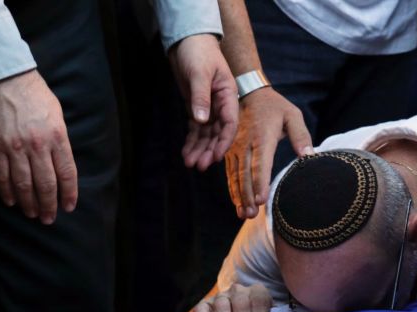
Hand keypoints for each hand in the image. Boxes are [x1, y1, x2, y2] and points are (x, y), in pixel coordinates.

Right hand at [0, 70, 77, 224]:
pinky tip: (11, 202)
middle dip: (49, 205)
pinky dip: (7, 191)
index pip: (67, 174)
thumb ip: (60, 141)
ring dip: (29, 203)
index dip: (68, 194)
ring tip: (33, 214)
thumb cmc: (35, 95)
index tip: (68, 207)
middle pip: (46, 184)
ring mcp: (15, 147)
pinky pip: (2, 175)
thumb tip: (62, 167)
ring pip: (24, 184)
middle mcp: (38, 145)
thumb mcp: (57, 116)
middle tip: (49, 218)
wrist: (5, 77)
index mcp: (57, 137)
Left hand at [171, 34, 239, 171]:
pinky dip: (191, 141)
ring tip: (190, 164)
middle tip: (199, 165)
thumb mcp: (199, 73)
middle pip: (218, 133)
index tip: (216, 156)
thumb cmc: (198, 53)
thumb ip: (200, 97)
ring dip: (199, 149)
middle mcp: (221, 104)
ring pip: (206, 134)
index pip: (230, 123)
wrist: (188, 41)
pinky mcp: (197, 108)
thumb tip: (201, 120)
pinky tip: (186, 154)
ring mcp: (209, 107)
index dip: (224, 141)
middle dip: (209, 150)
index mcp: (229, 95)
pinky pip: (196, 129)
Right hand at [226, 87, 312, 218]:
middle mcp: (245, 144)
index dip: (260, 182)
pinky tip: (238, 204)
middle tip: (252, 214)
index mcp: (262, 136)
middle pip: (245, 173)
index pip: (260, 162)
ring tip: (244, 214)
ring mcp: (234, 148)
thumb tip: (309, 156)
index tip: (261, 199)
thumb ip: (301, 135)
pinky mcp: (229, 152)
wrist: (247, 93)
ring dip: (239, 196)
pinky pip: (229, 173)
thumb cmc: (275, 107)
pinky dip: (233, 189)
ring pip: (235, 176)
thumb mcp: (292, 115)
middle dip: (248, 195)